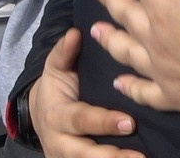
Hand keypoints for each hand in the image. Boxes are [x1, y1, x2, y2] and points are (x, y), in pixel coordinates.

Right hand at [31, 28, 142, 157]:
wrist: (39, 115)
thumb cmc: (56, 88)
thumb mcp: (55, 69)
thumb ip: (64, 53)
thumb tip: (75, 34)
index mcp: (57, 115)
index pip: (81, 119)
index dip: (104, 122)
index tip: (130, 122)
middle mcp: (59, 141)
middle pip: (84, 152)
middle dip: (111, 154)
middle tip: (140, 155)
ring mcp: (65, 157)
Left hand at [87, 0, 179, 117]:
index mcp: (164, 8)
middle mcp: (154, 39)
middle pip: (127, 14)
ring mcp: (160, 70)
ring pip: (127, 52)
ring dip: (111, 39)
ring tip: (96, 30)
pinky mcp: (171, 95)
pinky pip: (144, 91)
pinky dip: (130, 86)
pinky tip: (120, 83)